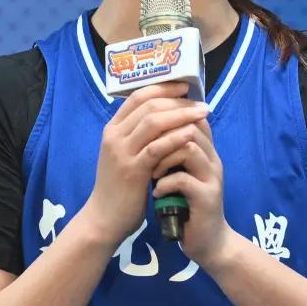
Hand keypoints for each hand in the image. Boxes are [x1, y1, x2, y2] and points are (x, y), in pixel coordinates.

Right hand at [77, 81, 209, 247]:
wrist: (104, 219)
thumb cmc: (119, 188)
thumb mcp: (124, 155)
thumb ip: (138, 137)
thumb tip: (167, 117)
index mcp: (112, 129)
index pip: (137, 97)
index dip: (163, 88)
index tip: (185, 86)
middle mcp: (114, 136)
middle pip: (148, 105)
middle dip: (177, 100)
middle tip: (201, 102)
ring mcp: (121, 152)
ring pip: (153, 122)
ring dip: (181, 115)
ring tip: (202, 114)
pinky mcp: (131, 170)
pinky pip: (156, 147)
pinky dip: (175, 137)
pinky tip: (191, 134)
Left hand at [151, 117, 233, 268]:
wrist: (207, 241)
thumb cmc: (188, 205)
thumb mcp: (180, 173)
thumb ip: (172, 153)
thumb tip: (147, 129)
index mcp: (205, 150)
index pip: (191, 116)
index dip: (169, 114)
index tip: (146, 124)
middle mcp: (212, 159)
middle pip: (190, 126)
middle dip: (162, 134)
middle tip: (144, 148)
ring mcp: (212, 177)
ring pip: (188, 148)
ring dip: (163, 157)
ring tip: (150, 171)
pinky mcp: (207, 198)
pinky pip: (183, 179)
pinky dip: (164, 183)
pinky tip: (156, 192)